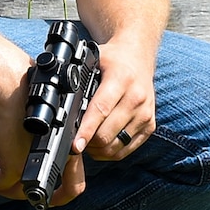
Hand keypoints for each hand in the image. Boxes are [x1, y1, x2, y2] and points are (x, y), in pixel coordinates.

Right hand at [0, 75, 85, 206]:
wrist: (11, 87)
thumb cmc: (23, 96)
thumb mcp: (37, 117)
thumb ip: (38, 134)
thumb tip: (29, 141)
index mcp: (67, 147)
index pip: (74, 183)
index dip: (62, 193)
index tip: (46, 190)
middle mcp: (54, 160)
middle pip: (47, 191)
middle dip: (28, 189)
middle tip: (11, 184)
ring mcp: (35, 164)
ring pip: (23, 190)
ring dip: (7, 188)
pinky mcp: (15, 164)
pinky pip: (4, 184)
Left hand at [75, 37, 156, 160]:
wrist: (139, 56)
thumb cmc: (112, 59)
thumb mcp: (93, 60)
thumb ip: (79, 78)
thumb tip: (60, 98)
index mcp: (121, 80)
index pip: (101, 110)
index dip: (86, 129)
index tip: (75, 144)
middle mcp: (137, 98)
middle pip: (108, 133)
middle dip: (88, 142)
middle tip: (73, 142)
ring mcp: (145, 114)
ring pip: (117, 145)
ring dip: (98, 150)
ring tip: (85, 144)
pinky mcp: (150, 125)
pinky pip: (128, 149)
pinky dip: (111, 152)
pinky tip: (100, 146)